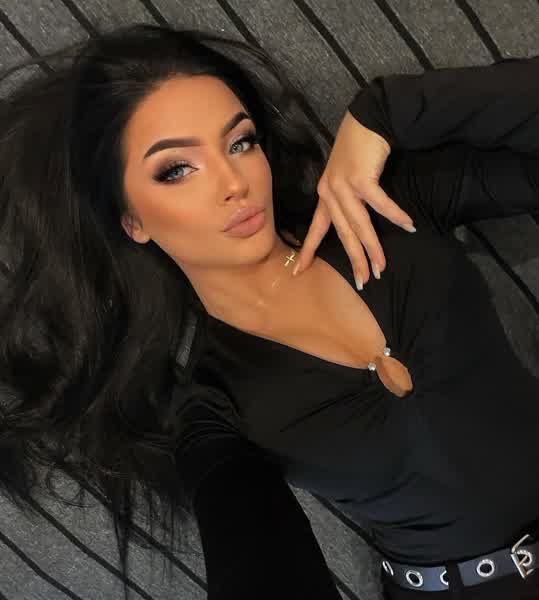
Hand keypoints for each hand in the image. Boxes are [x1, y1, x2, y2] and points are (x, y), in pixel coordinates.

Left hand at [292, 110, 415, 287]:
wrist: (367, 119)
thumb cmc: (360, 151)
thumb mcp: (347, 179)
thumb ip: (349, 201)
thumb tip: (359, 226)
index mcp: (325, 195)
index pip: (316, 228)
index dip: (309, 250)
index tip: (298, 271)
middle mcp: (330, 193)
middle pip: (343, 233)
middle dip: (353, 259)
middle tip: (362, 281)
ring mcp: (344, 186)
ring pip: (359, 225)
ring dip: (372, 247)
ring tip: (381, 266)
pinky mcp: (361, 178)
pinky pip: (380, 203)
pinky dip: (395, 215)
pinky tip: (408, 226)